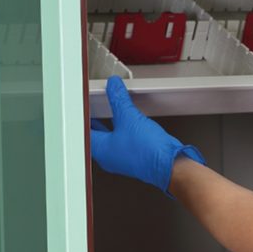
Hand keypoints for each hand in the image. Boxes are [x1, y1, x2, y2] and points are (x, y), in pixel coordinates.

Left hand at [90, 76, 204, 194]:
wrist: (171, 165)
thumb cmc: (149, 152)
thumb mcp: (129, 117)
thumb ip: (119, 99)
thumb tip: (113, 86)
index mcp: (100, 150)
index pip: (83, 131)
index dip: (81, 116)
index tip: (81, 106)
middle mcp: (109, 157)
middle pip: (95, 135)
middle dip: (93, 120)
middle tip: (91, 108)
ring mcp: (122, 158)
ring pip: (109, 139)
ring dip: (108, 126)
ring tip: (108, 113)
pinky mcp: (135, 157)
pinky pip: (123, 142)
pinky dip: (121, 131)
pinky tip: (127, 124)